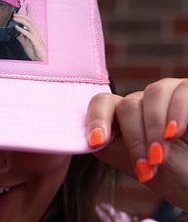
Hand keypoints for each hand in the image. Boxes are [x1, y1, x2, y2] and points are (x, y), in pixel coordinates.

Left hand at [13, 4, 45, 61]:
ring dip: (21, 20)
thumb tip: (16, 32)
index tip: (27, 5)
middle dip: (22, 16)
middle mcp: (35, 32)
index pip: (31, 20)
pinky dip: (22, 30)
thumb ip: (21, 37)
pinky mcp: (35, 41)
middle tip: (14, 14)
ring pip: (29, 24)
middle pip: (29, 20)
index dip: (29, 12)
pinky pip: (28, 34)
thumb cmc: (34, 51)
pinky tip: (16, 27)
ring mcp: (36, 36)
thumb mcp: (25, 43)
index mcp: (33, 32)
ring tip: (14, 19)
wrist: (40, 60)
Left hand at [86, 78, 187, 210]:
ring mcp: (169, 92)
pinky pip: (180, 90)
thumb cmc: (173, 175)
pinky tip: (174, 131)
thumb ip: (110, 146)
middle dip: (134, 138)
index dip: (96, 119)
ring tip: (161, 156)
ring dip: (154, 126)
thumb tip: (87, 137)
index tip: (96, 142)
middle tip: (147, 166)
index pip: (102, 102)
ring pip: (153, 93)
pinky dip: (176, 111)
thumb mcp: (137, 164)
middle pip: (127, 105)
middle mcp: (144, 100)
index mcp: (125, 114)